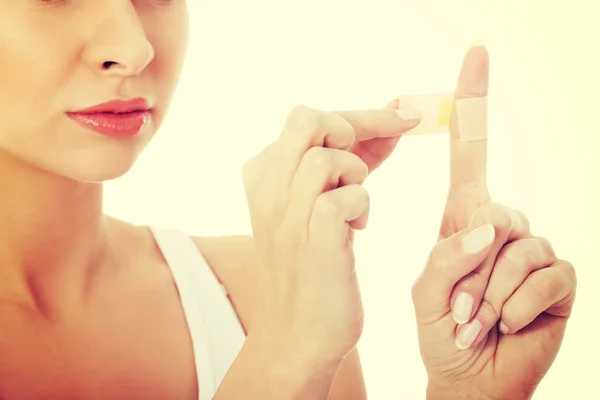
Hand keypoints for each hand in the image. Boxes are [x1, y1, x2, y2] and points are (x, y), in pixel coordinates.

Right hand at [242, 104, 419, 367]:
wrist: (296, 336)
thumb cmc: (313, 267)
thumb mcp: (319, 205)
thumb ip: (350, 161)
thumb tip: (391, 122)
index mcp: (263, 176)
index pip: (309, 119)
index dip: (362, 116)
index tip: (403, 117)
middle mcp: (268, 191)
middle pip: (307, 120)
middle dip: (356, 127)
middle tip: (371, 161)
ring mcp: (287, 218)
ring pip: (326, 157)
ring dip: (357, 174)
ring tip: (356, 205)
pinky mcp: (314, 245)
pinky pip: (345, 197)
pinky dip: (361, 205)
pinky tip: (357, 228)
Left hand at [411, 46, 576, 399]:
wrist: (468, 376)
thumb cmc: (442, 329)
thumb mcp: (427, 292)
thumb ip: (447, 256)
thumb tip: (489, 227)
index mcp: (462, 219)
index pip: (470, 153)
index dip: (471, 104)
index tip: (474, 55)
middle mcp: (501, 226)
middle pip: (495, 214)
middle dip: (472, 271)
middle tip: (461, 309)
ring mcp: (532, 249)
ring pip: (518, 249)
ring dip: (491, 295)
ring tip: (479, 321)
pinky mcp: (558, 277)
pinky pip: (544, 276)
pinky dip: (516, 307)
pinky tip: (507, 325)